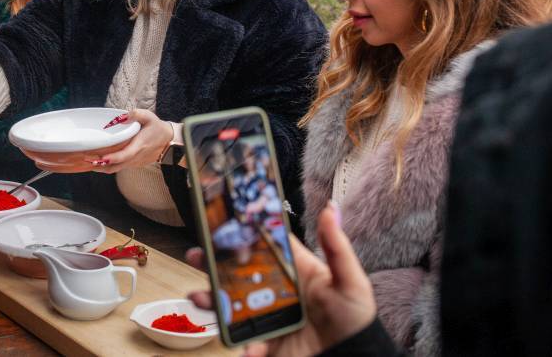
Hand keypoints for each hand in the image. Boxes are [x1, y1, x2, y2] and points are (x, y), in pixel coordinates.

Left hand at [83, 109, 171, 173]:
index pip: (123, 155)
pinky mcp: (135, 164)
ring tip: (89, 162)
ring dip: (103, 167)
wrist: (170, 142)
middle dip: (100, 165)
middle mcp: (136, 157)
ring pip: (116, 169)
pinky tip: (101, 161)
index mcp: (139, 146)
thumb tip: (120, 116)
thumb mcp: (149, 116)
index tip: (99, 157)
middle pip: (116, 166)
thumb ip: (135, 114)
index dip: (111, 158)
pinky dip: (110, 166)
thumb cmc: (158, 128)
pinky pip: (120, 168)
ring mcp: (135, 163)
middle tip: (86, 160)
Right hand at [187, 202, 376, 356]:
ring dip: (211, 299)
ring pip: (230, 304)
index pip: (263, 245)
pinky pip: (243, 340)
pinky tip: (246, 347)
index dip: (243, 231)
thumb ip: (336, 247)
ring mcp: (265, 316)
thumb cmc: (355, 320)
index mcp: (292, 269)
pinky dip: (240, 344)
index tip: (222, 219)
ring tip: (199, 297)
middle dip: (212, 262)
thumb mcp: (350, 281)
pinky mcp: (263, 342)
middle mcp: (274, 290)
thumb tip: (330, 209)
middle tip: (197, 255)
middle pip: (237, 271)